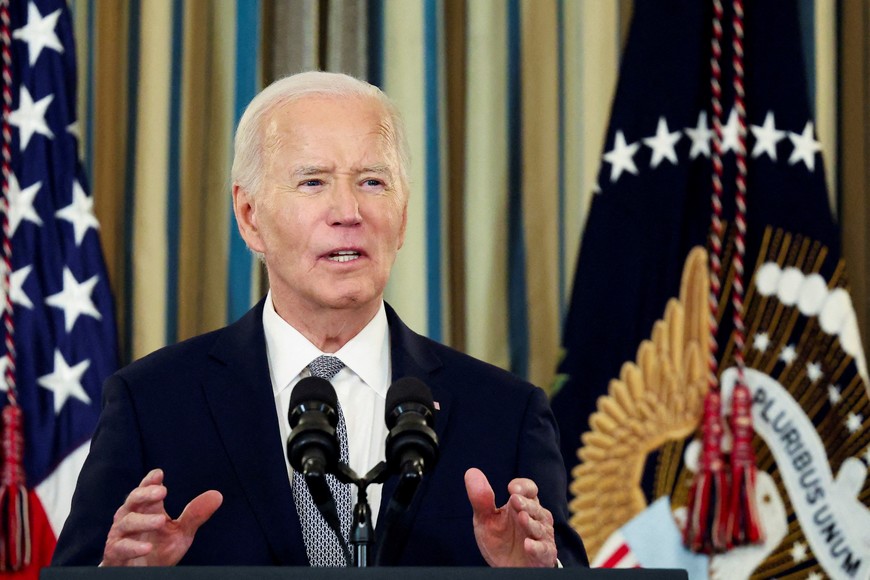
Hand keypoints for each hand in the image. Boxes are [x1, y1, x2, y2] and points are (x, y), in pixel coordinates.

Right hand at [100, 468, 222, 565]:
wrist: (143, 574)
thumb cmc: (159, 548)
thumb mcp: (181, 532)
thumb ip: (195, 514)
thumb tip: (217, 495)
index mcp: (146, 509)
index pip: (146, 490)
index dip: (150, 482)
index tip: (159, 474)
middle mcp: (130, 517)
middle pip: (133, 500)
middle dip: (145, 494)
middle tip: (161, 492)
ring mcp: (121, 534)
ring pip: (127, 522)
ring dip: (144, 521)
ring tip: (160, 521)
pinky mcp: (115, 553)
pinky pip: (121, 547)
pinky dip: (133, 547)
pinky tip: (147, 547)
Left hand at [464, 468, 556, 566]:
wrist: (507, 567)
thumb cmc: (499, 539)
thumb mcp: (486, 518)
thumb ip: (481, 498)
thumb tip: (471, 472)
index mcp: (523, 504)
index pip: (529, 489)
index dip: (522, 486)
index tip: (511, 489)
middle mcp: (536, 517)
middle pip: (534, 506)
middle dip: (526, 503)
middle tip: (515, 500)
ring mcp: (541, 536)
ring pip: (540, 526)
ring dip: (531, 523)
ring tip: (522, 518)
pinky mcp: (544, 555)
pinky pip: (543, 549)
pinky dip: (536, 547)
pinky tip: (528, 544)